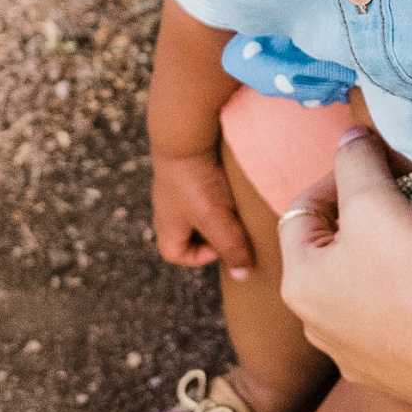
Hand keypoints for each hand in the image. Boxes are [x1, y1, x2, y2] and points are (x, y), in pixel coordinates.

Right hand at [151, 149, 253, 275]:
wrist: (185, 135)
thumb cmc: (195, 183)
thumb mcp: (216, 221)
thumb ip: (231, 248)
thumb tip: (243, 276)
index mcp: (167, 226)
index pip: (177, 255)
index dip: (200, 257)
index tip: (222, 245)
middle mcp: (167, 208)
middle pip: (188, 232)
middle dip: (211, 233)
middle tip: (231, 226)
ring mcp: (175, 187)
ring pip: (197, 209)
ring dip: (216, 210)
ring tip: (234, 205)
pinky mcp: (188, 169)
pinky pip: (201, 187)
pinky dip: (216, 190)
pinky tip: (231, 184)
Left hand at [278, 129, 411, 409]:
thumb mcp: (378, 203)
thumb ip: (356, 163)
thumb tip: (350, 139)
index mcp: (300, 284)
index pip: (303, 209)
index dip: (339, 176)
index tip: (379, 166)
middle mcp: (316, 325)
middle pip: (334, 248)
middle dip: (367, 216)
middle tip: (406, 198)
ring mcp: (355, 354)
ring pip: (365, 284)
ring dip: (389, 255)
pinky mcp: (394, 373)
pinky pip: (395, 317)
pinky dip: (410, 293)